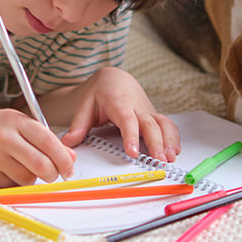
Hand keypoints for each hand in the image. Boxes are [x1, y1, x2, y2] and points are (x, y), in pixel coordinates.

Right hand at [0, 108, 75, 187]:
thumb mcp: (10, 125)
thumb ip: (39, 139)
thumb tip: (70, 158)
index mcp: (15, 120)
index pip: (49, 141)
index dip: (64, 158)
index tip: (69, 168)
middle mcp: (5, 136)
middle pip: (42, 164)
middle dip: (51, 175)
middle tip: (51, 176)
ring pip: (27, 178)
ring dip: (29, 179)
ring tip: (15, 168)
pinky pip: (10, 185)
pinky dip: (11, 183)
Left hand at [58, 67, 179, 162]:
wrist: (115, 79)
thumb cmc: (100, 93)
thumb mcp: (85, 106)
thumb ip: (78, 125)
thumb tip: (67, 143)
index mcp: (119, 103)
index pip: (127, 120)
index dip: (131, 136)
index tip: (133, 152)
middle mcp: (137, 107)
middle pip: (150, 125)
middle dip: (156, 143)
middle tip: (158, 161)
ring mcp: (148, 112)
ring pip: (163, 124)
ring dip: (169, 141)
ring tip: (169, 159)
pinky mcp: (155, 117)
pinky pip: (168, 126)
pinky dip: (174, 138)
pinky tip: (175, 152)